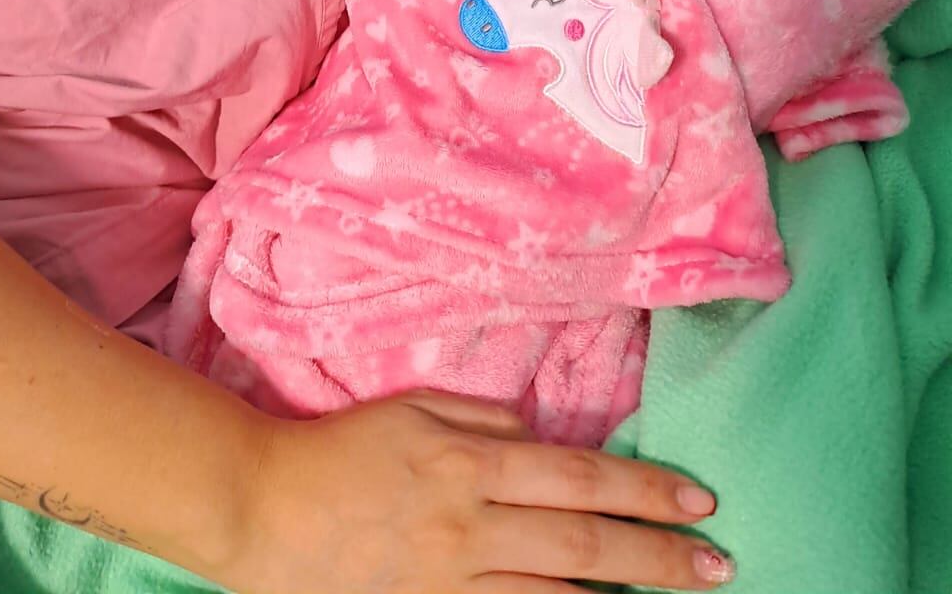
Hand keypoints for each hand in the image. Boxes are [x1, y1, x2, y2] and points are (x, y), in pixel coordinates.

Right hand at [225, 389, 732, 592]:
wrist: (261, 507)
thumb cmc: (339, 446)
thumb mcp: (411, 406)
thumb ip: (482, 414)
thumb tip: (539, 432)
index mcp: (468, 458)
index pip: (578, 477)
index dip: (644, 490)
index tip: (699, 500)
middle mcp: (470, 522)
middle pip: (584, 545)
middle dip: (659, 556)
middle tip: (720, 566)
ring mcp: (450, 579)